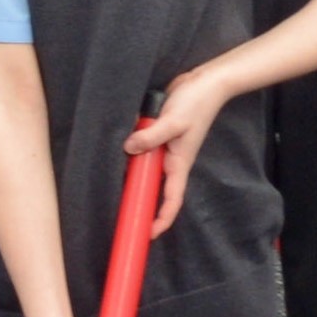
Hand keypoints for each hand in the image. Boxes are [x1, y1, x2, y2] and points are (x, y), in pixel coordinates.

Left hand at [125, 68, 244, 234]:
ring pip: (144, 166)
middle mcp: (170, 160)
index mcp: (179, 163)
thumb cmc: (196, 104)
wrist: (206, 82)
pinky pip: (142, 146)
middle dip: (138, 199)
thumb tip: (128, 148)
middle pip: (153, 187)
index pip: (172, 199)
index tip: (148, 234)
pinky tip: (119, 143)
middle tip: (118, 211)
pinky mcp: (157, 134)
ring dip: (130, 169)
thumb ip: (150, 136)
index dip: (162, 220)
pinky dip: (131, 146)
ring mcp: (163, 147)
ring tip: (110, 179)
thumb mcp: (173, 122)